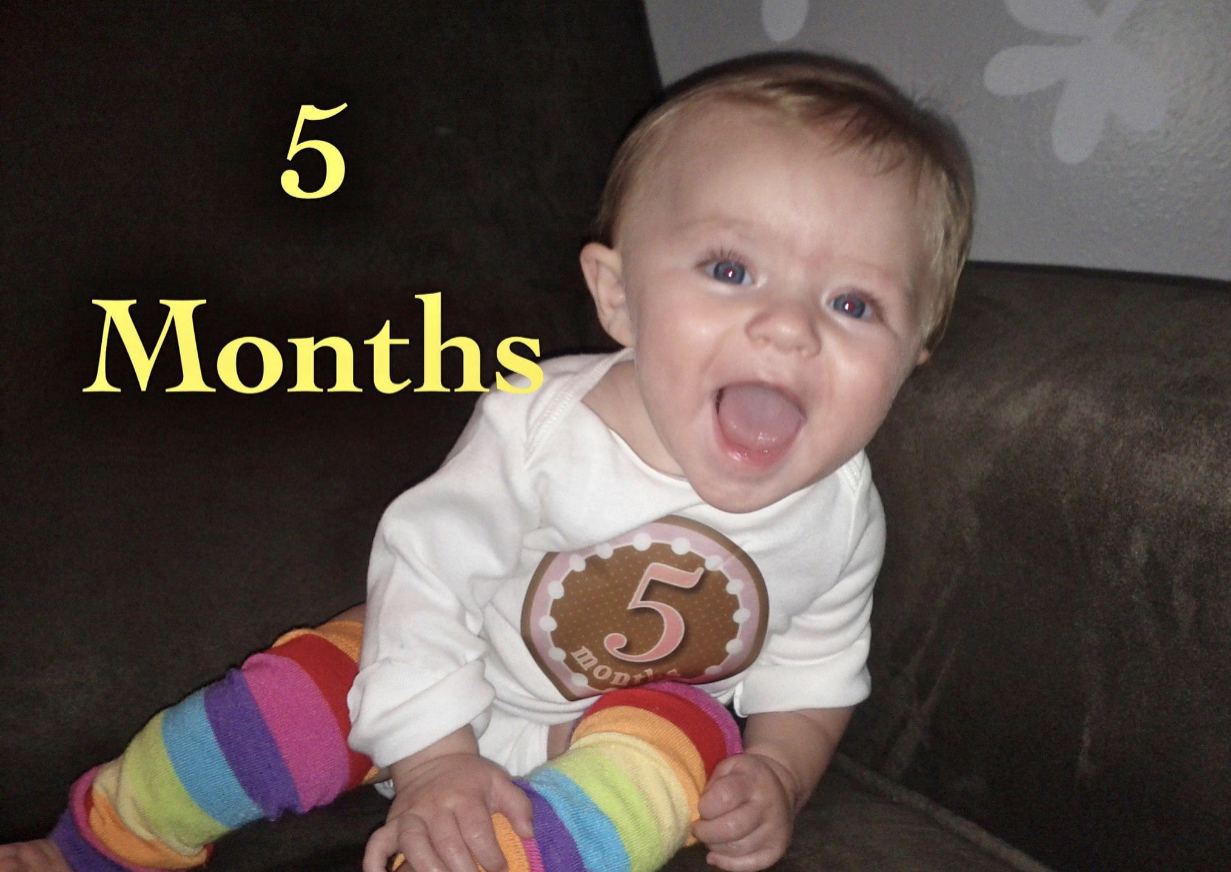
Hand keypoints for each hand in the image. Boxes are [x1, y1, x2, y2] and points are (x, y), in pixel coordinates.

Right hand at [363, 752, 532, 871]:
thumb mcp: (498, 782)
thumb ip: (518, 806)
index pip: (476, 830)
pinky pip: (377, 843)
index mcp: (464, 796)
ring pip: (414, 845)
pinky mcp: (392, 823)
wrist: (434, 759)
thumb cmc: (471, 778)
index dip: (490, 855)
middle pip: (447, 844)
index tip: (500, 869)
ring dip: (428, 869)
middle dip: (462, 870)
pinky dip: (375, 863)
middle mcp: (435, 806)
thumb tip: (528, 834)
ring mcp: (410, 815)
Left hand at [690, 752, 797, 871]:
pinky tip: (715, 855)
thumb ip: (711, 785)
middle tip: (698, 828)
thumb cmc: (744, 777)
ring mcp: (776, 830)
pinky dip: (727, 863)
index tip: (701, 807)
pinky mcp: (777, 849)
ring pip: (738, 849)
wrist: (780, 787)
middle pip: (731, 828)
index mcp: (753, 780)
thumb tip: (697, 813)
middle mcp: (767, 806)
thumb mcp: (728, 767)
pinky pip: (749, 865)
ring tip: (710, 837)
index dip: (705, 806)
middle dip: (706, 832)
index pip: (724, 797)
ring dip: (715, 846)